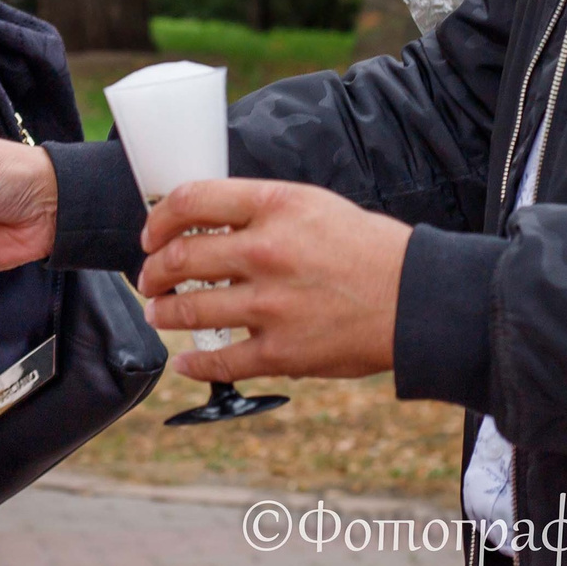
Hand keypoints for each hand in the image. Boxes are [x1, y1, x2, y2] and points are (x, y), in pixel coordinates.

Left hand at [138, 180, 408, 382]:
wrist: (416, 299)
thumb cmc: (369, 248)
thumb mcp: (313, 204)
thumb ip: (262, 210)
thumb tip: (211, 223)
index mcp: (274, 207)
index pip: (191, 200)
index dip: (159, 218)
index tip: (151, 234)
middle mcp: (265, 252)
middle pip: (180, 257)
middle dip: (153, 272)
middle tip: (150, 278)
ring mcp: (270, 305)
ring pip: (190, 311)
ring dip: (164, 313)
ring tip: (160, 313)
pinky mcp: (282, 353)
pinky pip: (220, 362)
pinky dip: (193, 365)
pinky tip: (184, 363)